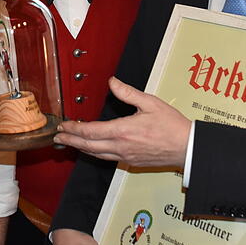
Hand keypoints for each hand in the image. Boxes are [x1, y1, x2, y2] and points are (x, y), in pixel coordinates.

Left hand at [54, 77, 191, 168]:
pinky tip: (92, 149)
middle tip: (58, 137)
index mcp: (123, 131)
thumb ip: (127, 93)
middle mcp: (121, 146)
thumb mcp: (150, 103)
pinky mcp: (132, 162)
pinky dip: (95, 153)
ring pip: (97, 154)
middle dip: (71, 140)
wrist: (187, 148)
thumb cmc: (172, 126)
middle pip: (88, 146)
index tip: (64, 125)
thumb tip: (112, 82)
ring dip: (80, 148)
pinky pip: (108, 158)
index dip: (74, 129)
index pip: (91, 131)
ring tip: (69, 143)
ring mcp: (126, 157)